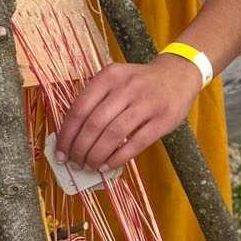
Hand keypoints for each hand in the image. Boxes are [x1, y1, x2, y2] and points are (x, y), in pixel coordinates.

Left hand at [53, 54, 200, 171]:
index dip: (67, 134)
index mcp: (109, 76)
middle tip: (75, 163)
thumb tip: (71, 136)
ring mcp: (146, 103)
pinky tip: (107, 166)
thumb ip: (96, 100)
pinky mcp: (162, 120)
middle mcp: (126, 87)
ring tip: (89, 166)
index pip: (79, 109)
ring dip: (96, 155)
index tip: (60, 152)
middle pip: (94, 124)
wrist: (179, 74)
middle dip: (80, 149)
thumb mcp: (116, 79)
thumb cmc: (141, 82)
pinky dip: (117, 158)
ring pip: (113, 135)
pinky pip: (135, 143)